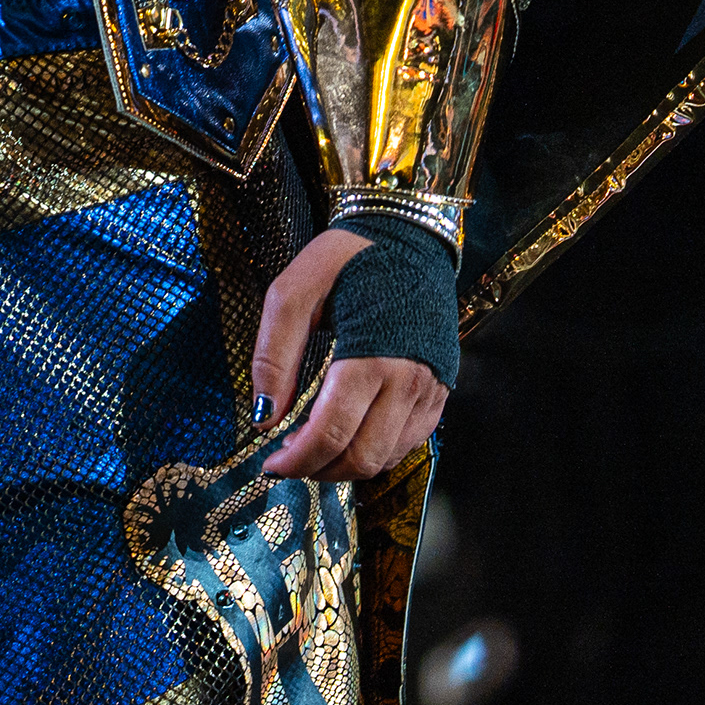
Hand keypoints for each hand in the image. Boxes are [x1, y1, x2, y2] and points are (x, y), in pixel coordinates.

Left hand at [251, 228, 447, 482]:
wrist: (409, 235)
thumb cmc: (347, 259)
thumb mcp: (294, 291)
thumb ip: (273, 355)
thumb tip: (263, 418)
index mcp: (371, 356)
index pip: (332, 432)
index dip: (297, 459)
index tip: (271, 464)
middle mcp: (409, 381)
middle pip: (362, 456)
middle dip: (319, 469)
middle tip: (289, 461)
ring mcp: (430, 389)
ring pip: (388, 458)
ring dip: (346, 466)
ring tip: (314, 448)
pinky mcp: (440, 391)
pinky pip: (409, 443)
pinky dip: (376, 452)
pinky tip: (349, 435)